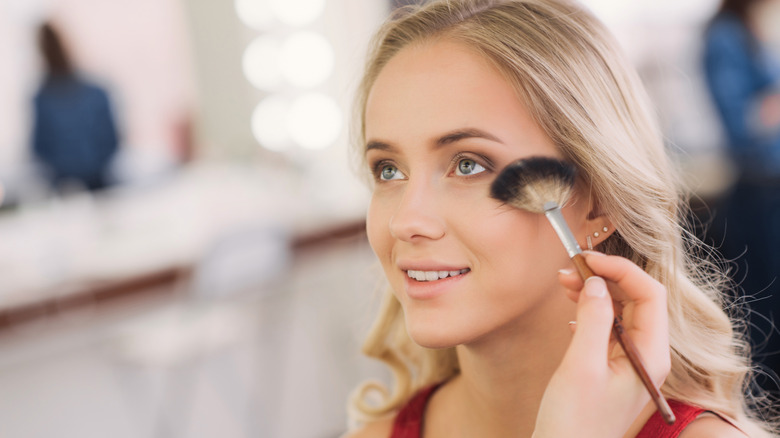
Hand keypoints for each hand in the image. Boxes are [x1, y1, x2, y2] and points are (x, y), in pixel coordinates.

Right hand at [532, 252, 670, 437]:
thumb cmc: (573, 420)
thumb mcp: (582, 365)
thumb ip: (593, 319)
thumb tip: (598, 282)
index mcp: (650, 355)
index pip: (650, 294)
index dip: (621, 269)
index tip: (587, 259)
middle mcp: (647, 357)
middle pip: (637, 300)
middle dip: (605, 278)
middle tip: (569, 269)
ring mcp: (631, 363)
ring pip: (622, 312)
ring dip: (596, 292)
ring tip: (564, 283)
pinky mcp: (613, 368)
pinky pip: (610, 328)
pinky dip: (590, 311)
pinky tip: (570, 312)